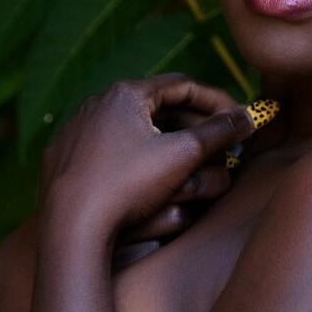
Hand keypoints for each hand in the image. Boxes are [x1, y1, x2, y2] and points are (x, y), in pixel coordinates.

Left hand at [39, 74, 253, 231]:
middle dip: (193, 124)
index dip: (217, 101)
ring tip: (190, 160)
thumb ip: (219, 132)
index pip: (182, 86)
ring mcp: (75, 131)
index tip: (239, 120)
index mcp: (125, 94)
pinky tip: (147, 176)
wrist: (72, 226)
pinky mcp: (62, 158)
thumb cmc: (128, 185)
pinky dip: (133, 157)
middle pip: (157, 107)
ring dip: (164, 140)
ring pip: (131, 128)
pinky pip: (106, 150)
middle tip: (220, 144)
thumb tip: (249, 117)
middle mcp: (96, 104)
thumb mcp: (183, 155)